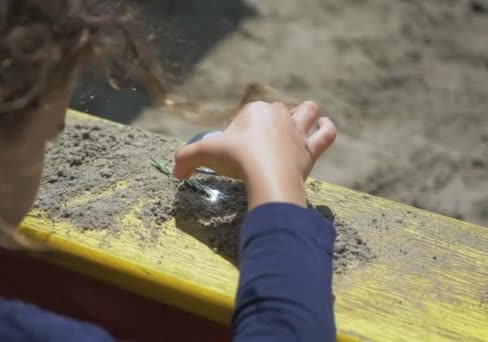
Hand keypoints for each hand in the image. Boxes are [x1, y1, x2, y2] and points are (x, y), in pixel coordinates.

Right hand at [173, 101, 335, 209]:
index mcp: (254, 110)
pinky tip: (323, 130)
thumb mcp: (203, 154)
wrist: (266, 175)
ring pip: (308, 111)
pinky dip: (326, 130)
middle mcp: (279, 115)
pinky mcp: (312, 148)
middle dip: (271, 123)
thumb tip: (176, 173)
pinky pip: (326, 133)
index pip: (247, 117)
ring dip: (306, 115)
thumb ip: (186, 160)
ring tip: (300, 126)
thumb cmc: (235, 159)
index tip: (235, 152)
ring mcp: (297, 131)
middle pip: (276, 112)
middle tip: (261, 147)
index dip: (240, 132)